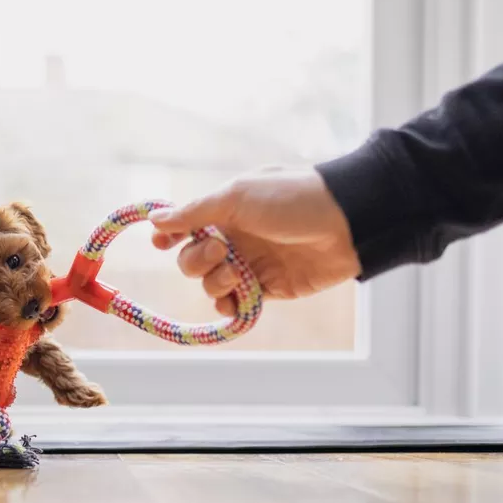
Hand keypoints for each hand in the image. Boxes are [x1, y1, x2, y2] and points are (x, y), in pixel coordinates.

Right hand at [149, 167, 360, 314]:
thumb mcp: (238, 196)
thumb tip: (155, 219)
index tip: (161, 243)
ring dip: (214, 281)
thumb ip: (195, 211)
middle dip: (197, 259)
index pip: (184, 226)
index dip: (169, 235)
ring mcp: (249, 264)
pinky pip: (235, 303)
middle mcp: (233, 237)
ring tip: (238, 272)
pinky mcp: (268, 288)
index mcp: (224, 210)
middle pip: (191, 259)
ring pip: (210, 283)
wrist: (346, 223)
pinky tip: (234, 301)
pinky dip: (229, 305)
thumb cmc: (290, 199)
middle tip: (221, 248)